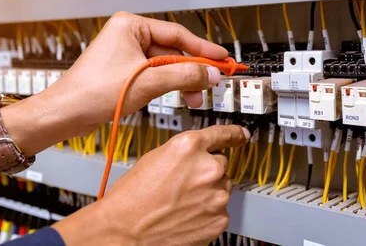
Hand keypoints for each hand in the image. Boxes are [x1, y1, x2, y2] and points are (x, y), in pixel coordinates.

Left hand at [49, 11, 227, 135]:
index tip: (221, 58)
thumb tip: (210, 74)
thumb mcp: (148, 81)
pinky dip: (168, 85)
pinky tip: (177, 96)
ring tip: (193, 98)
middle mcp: (128, 36)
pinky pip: (154, 75)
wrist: (66, 113)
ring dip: (181, 81)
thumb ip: (184, 76)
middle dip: (191, 70)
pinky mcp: (124, 72)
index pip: (177, 33)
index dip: (202, 48)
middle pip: (173, 50)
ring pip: (165, 65)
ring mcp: (126, 54)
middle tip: (210, 83)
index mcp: (131, 26)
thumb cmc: (94, 92)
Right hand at [52, 125, 250, 245]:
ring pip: (220, 188)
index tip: (241, 135)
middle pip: (220, 164)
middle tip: (182, 184)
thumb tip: (199, 154)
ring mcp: (216, 196)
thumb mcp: (156, 157)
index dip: (234, 134)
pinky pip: (219, 210)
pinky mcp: (219, 220)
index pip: (222, 134)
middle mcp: (208, 169)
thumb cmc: (132, 197)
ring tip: (180, 202)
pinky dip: (206, 213)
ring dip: (206, 193)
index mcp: (189, 147)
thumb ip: (185, 152)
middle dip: (205, 172)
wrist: (124, 231)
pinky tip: (185, 215)